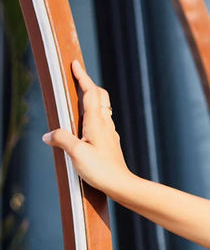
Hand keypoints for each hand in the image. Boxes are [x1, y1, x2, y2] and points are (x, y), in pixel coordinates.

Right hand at [42, 58, 130, 195]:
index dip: (82, 77)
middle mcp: (105, 124)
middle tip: (76, 75)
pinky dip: (93, 113)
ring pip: (102, 108)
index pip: (91, 92)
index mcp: (97, 122)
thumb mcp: (76, 153)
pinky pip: (102, 120)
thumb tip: (48, 135)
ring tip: (79, 94)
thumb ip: (61, 139)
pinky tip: (87, 121)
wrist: (121, 185)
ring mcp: (109, 133)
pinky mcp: (110, 142)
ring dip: (92, 97)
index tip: (75, 64)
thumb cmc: (101, 170)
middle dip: (88, 83)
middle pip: (100, 96)